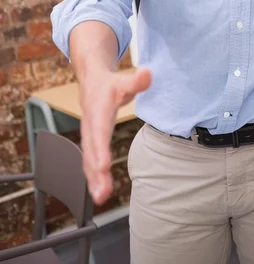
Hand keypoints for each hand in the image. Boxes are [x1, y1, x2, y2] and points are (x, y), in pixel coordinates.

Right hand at [80, 67, 150, 204]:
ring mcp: (88, 136)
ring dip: (94, 180)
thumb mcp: (123, 81)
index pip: (99, 132)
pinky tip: (99, 192)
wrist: (91, 82)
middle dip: (96, 173)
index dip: (101, 149)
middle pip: (92, 151)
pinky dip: (93, 178)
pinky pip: (89, 162)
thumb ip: (137, 81)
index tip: (104, 165)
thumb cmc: (109, 84)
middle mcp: (90, 127)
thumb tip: (148, 73)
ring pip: (88, 160)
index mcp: (98, 112)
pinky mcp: (90, 143)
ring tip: (101, 197)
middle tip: (103, 192)